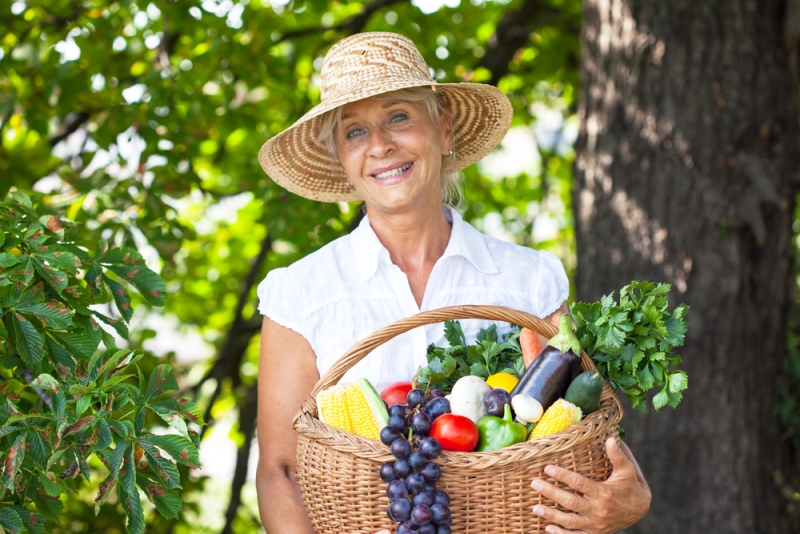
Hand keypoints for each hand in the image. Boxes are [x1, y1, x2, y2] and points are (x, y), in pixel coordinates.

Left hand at [530, 437, 650, 532]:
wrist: (639, 511)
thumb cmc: (630, 486)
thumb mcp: (626, 470)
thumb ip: (617, 456)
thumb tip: (609, 438)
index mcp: (604, 493)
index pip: (580, 484)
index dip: (563, 475)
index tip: (547, 468)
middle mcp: (598, 510)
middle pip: (571, 502)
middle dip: (551, 493)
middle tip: (535, 484)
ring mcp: (595, 524)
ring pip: (570, 521)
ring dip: (551, 515)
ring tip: (535, 507)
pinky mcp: (594, 533)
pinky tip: (547, 528)